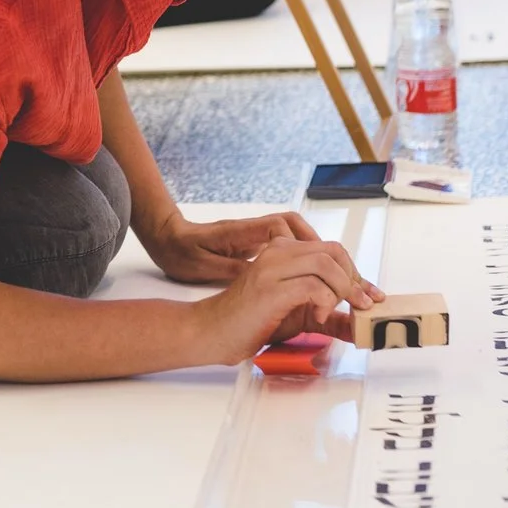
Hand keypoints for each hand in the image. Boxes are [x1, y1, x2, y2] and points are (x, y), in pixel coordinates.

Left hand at [140, 208, 321, 285]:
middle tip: (341, 274)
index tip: (317, 265)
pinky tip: (315, 281)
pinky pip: (289, 247)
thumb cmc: (180, 252)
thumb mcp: (203, 265)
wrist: (166, 240)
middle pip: (298, 227)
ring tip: (335, 279)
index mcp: (241, 231)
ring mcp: (257, 236)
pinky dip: (306, 260)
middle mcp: (253, 230)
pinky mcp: (257, 246)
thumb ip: (233, 268)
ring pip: (297, 237)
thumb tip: (263, 273)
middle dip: (323, 248)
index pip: (283, 225)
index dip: (304, 242)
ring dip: (318, 254)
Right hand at [188, 237, 383, 365]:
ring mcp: (273, 268)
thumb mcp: (299, 316)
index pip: (333, 251)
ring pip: (326, 264)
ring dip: (343, 291)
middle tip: (360, 305)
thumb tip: (359, 326)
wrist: (213, 331)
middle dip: (355, 280)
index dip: (357, 274)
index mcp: (285, 251)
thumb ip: (329, 316)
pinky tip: (318, 317)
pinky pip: (312, 286)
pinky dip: (325, 303)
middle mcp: (279, 252)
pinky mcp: (270, 288)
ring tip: (335, 312)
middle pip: (334, 252)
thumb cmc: (251, 320)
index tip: (371, 296)